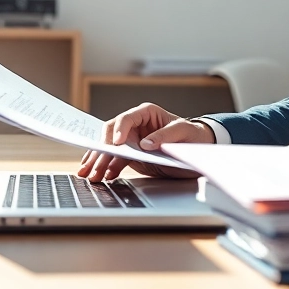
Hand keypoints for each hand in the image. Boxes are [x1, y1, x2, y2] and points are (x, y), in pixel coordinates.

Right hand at [77, 103, 211, 181]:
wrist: (196, 148)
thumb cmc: (192, 134)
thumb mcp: (183, 131)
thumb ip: (165, 135)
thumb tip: (145, 144)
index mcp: (146, 113)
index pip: (126, 118)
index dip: (120, 130)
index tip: (117, 143)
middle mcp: (135, 125)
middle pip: (112, 135)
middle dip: (102, 149)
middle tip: (94, 164)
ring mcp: (132, 141)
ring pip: (110, 149)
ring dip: (99, 161)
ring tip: (91, 174)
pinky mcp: (132, 155)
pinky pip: (116, 160)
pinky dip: (107, 167)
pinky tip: (102, 175)